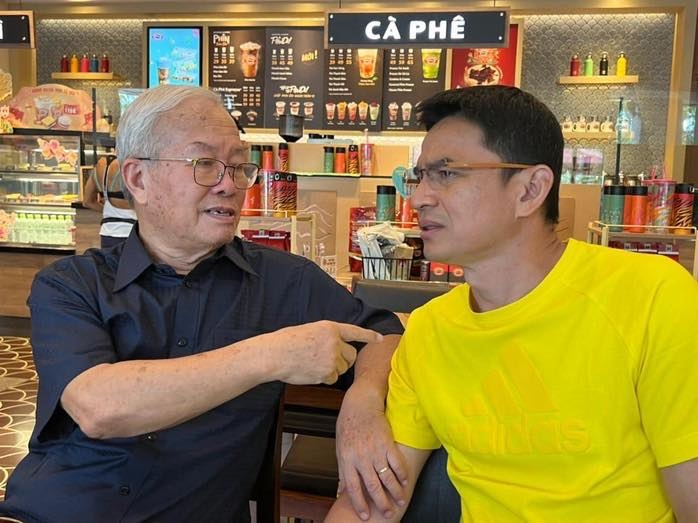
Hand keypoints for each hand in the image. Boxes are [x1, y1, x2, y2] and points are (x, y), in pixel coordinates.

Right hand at [268, 321, 381, 384]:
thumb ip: (326, 336)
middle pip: (351, 355)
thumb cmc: (287, 342)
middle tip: (329, 360)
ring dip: (332, 369)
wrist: (274, 355)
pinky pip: (333, 378)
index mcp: (330, 328)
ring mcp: (331, 357)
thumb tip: (337, 346)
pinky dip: (325, 378)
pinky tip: (311, 371)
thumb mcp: (310, 330)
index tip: (380, 339)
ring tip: (313, 363)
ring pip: (342, 368)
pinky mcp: (327, 372)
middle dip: (345, 359)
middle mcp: (334, 341)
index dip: (369, 336)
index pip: (354, 331)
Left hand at [336, 384, 407, 519]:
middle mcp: (361, 457)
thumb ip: (342, 471)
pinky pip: (397, 463)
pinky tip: (405, 482)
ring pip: (387, 477)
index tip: (366, 516)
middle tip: (388, 514)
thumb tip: (341, 491)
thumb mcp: (340, 448)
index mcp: (347, 460)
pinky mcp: (388, 443)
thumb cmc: (348, 425)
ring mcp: (375, 450)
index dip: (360, 504)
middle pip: (372, 486)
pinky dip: (402, 474)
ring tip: (401, 501)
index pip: (353, 488)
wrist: (360, 404)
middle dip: (381, 503)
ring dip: (395, 492)